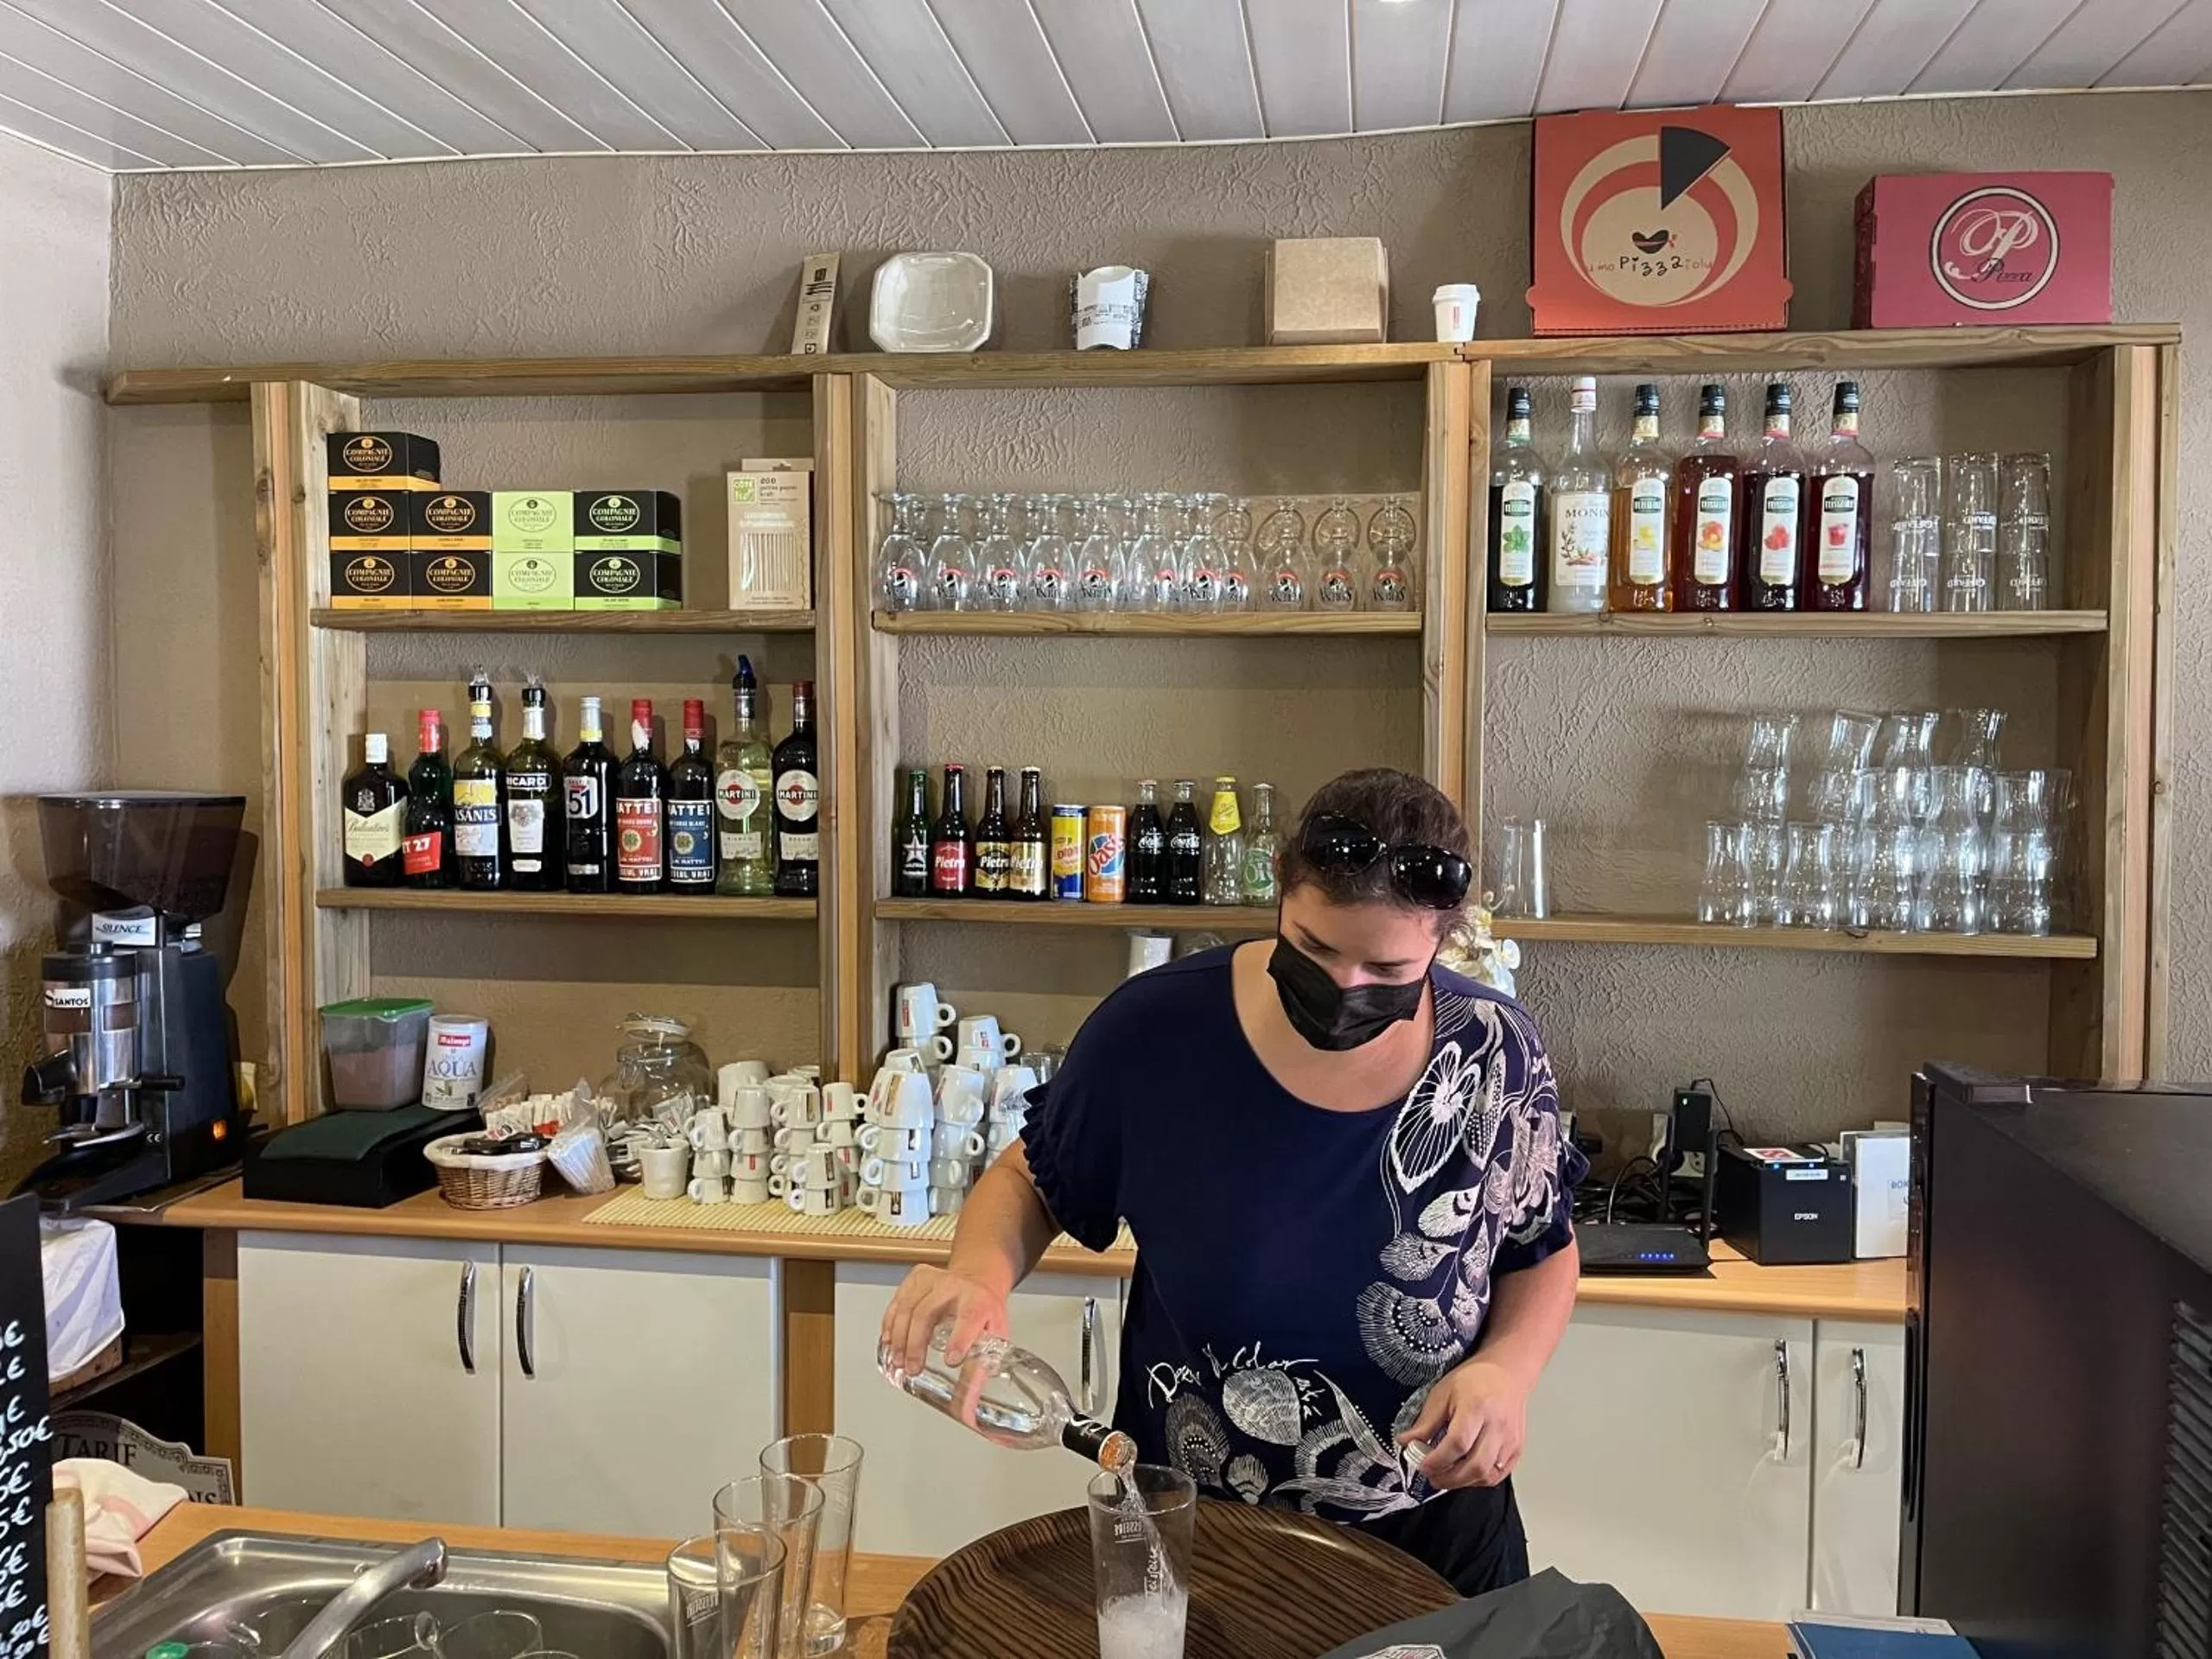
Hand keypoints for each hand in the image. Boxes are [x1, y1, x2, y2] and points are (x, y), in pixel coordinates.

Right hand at [880, 1264, 1009, 1379]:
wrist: (978, 1279)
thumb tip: (967, 1410)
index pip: (969, 1318)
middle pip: (928, 1313)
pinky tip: (888, 1340)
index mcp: (980, 1301)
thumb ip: (980, 1372)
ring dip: (899, 1337)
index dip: (959, 1339)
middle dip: (916, 1344)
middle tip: (912, 1369)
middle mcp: (956, 1286)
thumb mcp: (994, 1337)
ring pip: (908, 1307)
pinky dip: (890, 1323)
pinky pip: (898, 1301)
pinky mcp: (916, 1278)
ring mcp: (933, 1279)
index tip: (950, 1361)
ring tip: (897, 1361)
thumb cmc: (986, 1311)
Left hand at [1396, 1359, 1530, 1489]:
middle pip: (1475, 1466)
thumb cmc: (1475, 1380)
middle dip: (1449, 1478)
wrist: (1506, 1373)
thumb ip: (1426, 1422)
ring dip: (1463, 1482)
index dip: (1437, 1460)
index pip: (1458, 1443)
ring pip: (1487, 1475)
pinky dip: (1478, 1480)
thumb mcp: (1443, 1393)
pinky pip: (1497, 1475)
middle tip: (1431, 1476)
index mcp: (1477, 1407)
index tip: (1422, 1464)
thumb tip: (1405, 1442)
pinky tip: (1464, 1473)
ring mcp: (1510, 1440)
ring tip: (1445, 1475)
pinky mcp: (1516, 1450)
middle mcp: (1497, 1426)